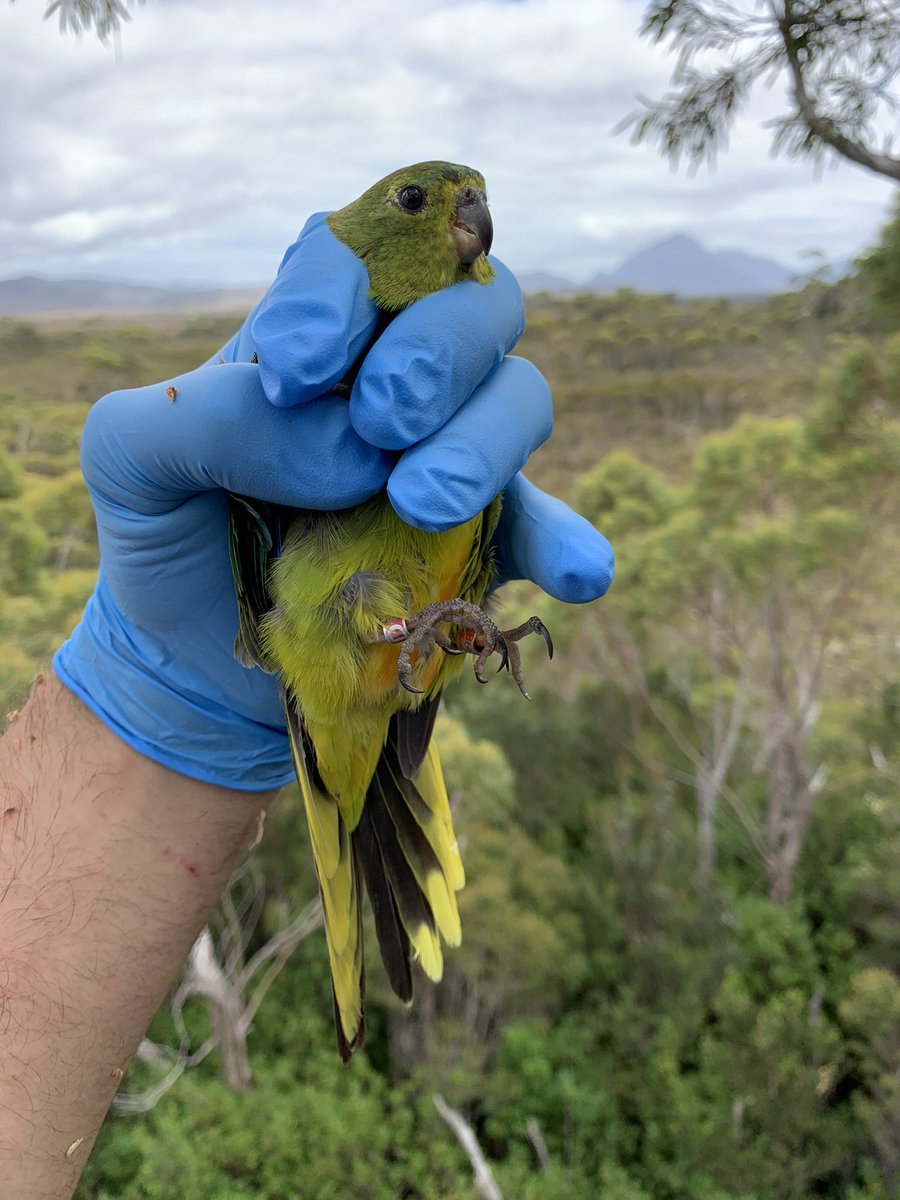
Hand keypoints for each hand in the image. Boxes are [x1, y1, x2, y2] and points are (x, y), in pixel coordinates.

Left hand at [54, 215, 612, 789]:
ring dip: (483, 440)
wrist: (194, 661)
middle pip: (473, 308)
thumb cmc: (168, 537)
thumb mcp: (130, 460)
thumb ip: (206, 418)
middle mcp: (393, 383)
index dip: (343, 292)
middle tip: (380, 422)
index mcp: (313, 339)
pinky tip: (577, 571)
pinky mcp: (480, 548)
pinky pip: (545, 529)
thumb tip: (347, 447)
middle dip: (433, 354)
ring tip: (421, 501)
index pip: (363, 258)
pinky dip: (568, 541)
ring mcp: (446, 460)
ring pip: (518, 398)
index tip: (294, 371)